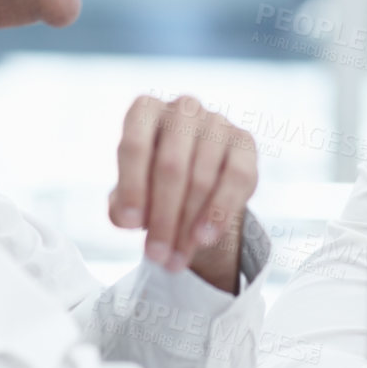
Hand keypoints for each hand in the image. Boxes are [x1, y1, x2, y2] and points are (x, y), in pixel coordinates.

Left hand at [107, 95, 258, 292]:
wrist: (195, 180)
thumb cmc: (151, 183)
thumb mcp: (131, 193)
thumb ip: (122, 204)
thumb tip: (124, 217)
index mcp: (145, 110)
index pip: (135, 146)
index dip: (132, 187)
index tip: (129, 225)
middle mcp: (182, 108)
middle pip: (170, 166)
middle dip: (162, 218)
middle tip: (156, 256)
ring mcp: (217, 121)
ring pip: (201, 179)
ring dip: (187, 225)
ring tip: (175, 259)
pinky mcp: (244, 141)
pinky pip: (235, 179)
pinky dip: (219, 213)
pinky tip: (204, 239)